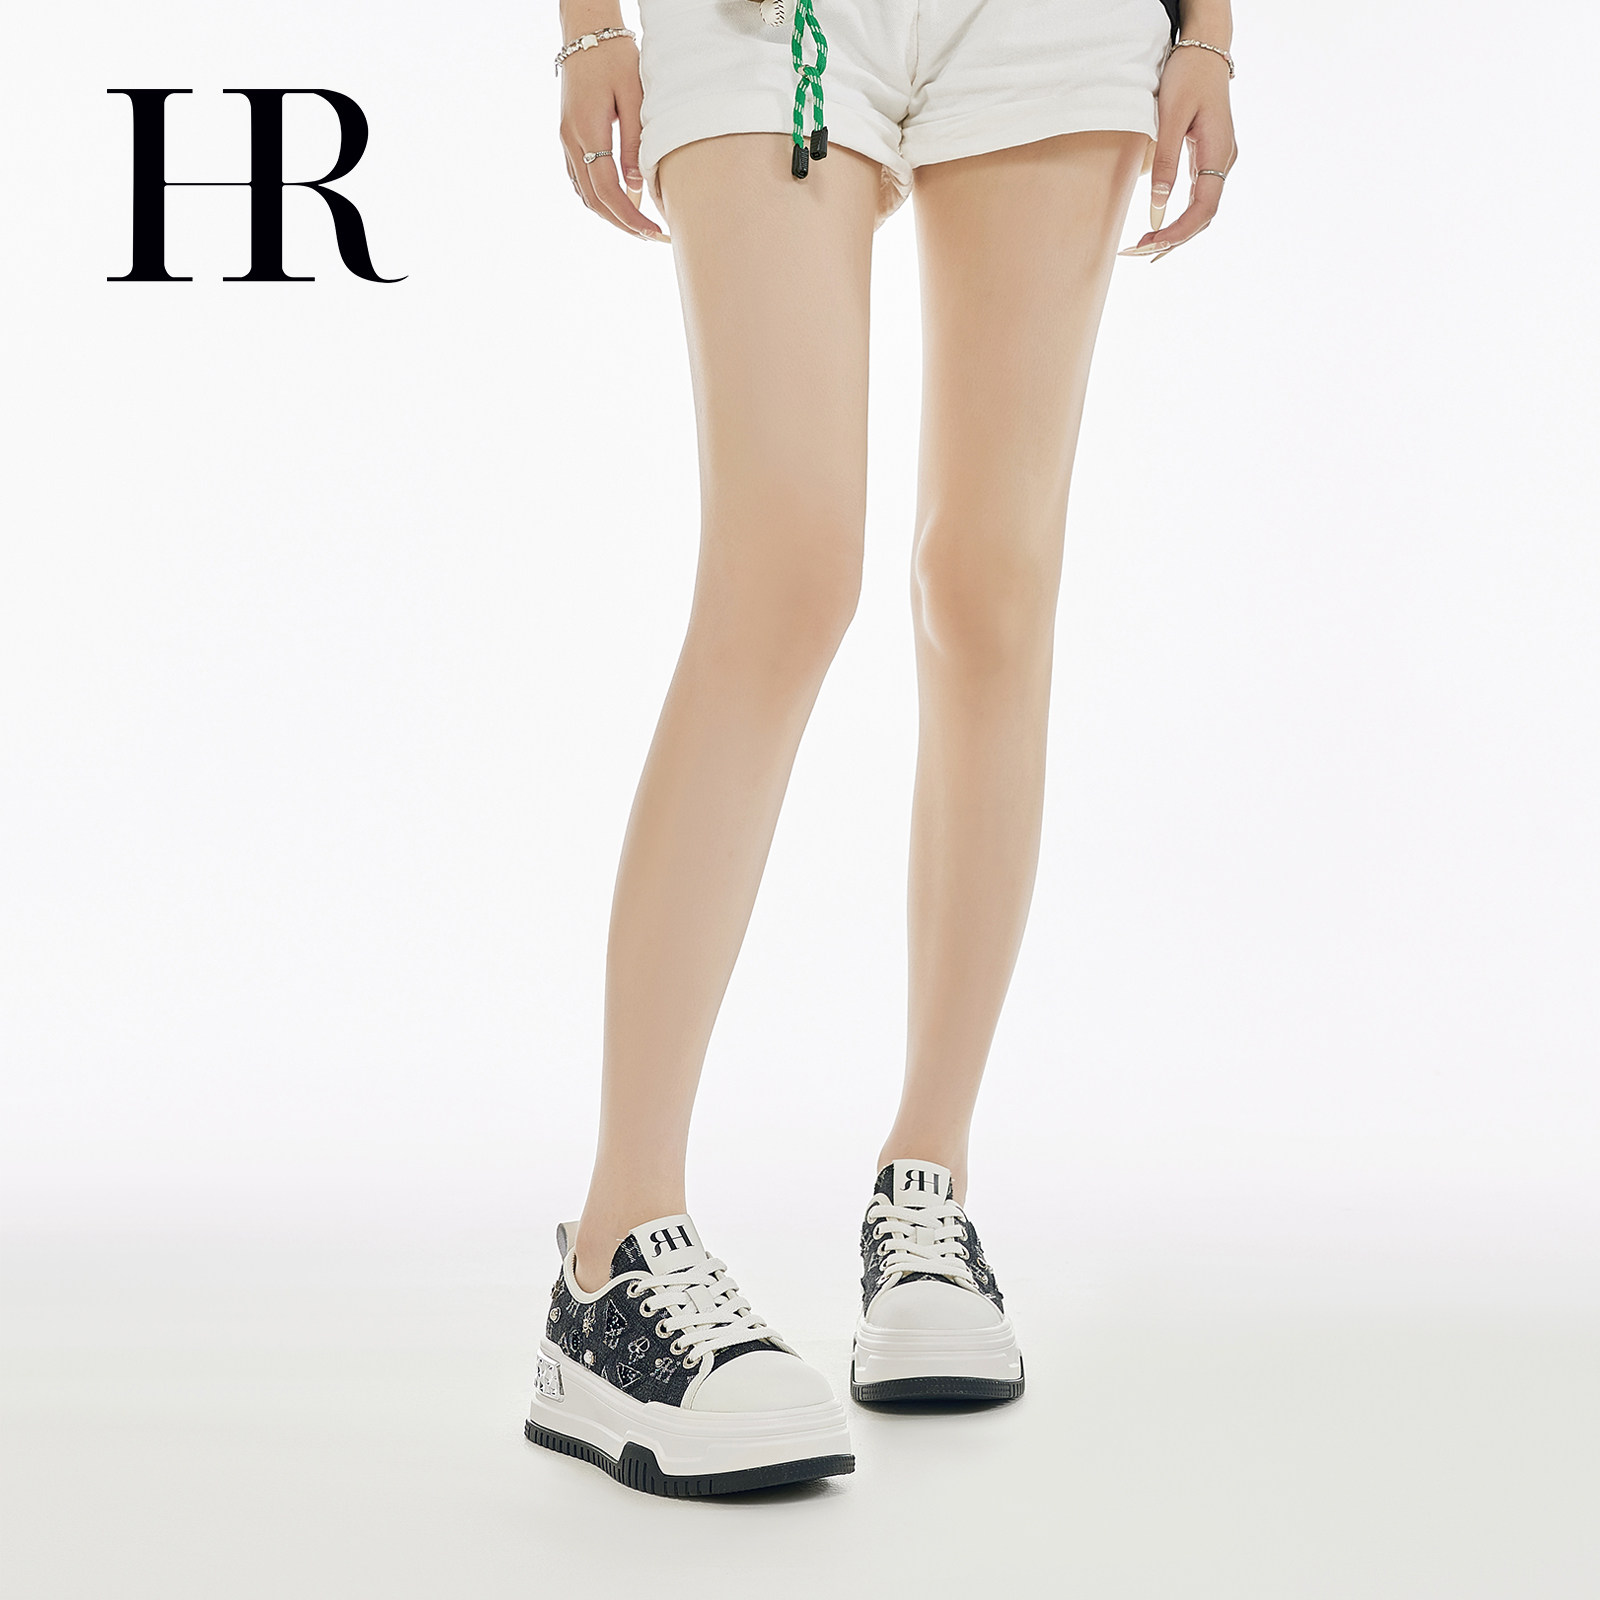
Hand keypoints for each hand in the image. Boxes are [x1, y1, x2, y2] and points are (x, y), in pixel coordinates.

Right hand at [558, 21, 666, 241]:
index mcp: (587, 131)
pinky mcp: (568, 138)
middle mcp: (571, 141)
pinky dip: (599, 198)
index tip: (652, 232)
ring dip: (610, 214)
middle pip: (594, 200)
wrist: (585, 34)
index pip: (607, 189)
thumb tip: (636, 186)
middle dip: (623, 223)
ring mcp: (566, 141)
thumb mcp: (633, 97)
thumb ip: (635, 143)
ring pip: (585, 194)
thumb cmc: (614, 59)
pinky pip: (580, 180)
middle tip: (651, 237)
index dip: (630, 216)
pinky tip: (619, 204)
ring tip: (638, 226)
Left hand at [1119, 41, 1237, 261]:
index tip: (1151, 244)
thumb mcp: (1170, 116)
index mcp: (1218, 152)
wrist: (1205, 49)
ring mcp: (1218, 161)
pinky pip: (1196, 198)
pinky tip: (1158, 229)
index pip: (1203, 207)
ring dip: (1175, 232)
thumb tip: (1156, 205)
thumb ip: (1165, 161)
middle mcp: (1223, 161)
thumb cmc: (1188, 76)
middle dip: (1173, 239)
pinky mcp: (1208, 159)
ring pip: (1200, 210)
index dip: (1178, 231)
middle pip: (1203, 215)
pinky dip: (1178, 217)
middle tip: (1138, 253)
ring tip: (1144, 248)